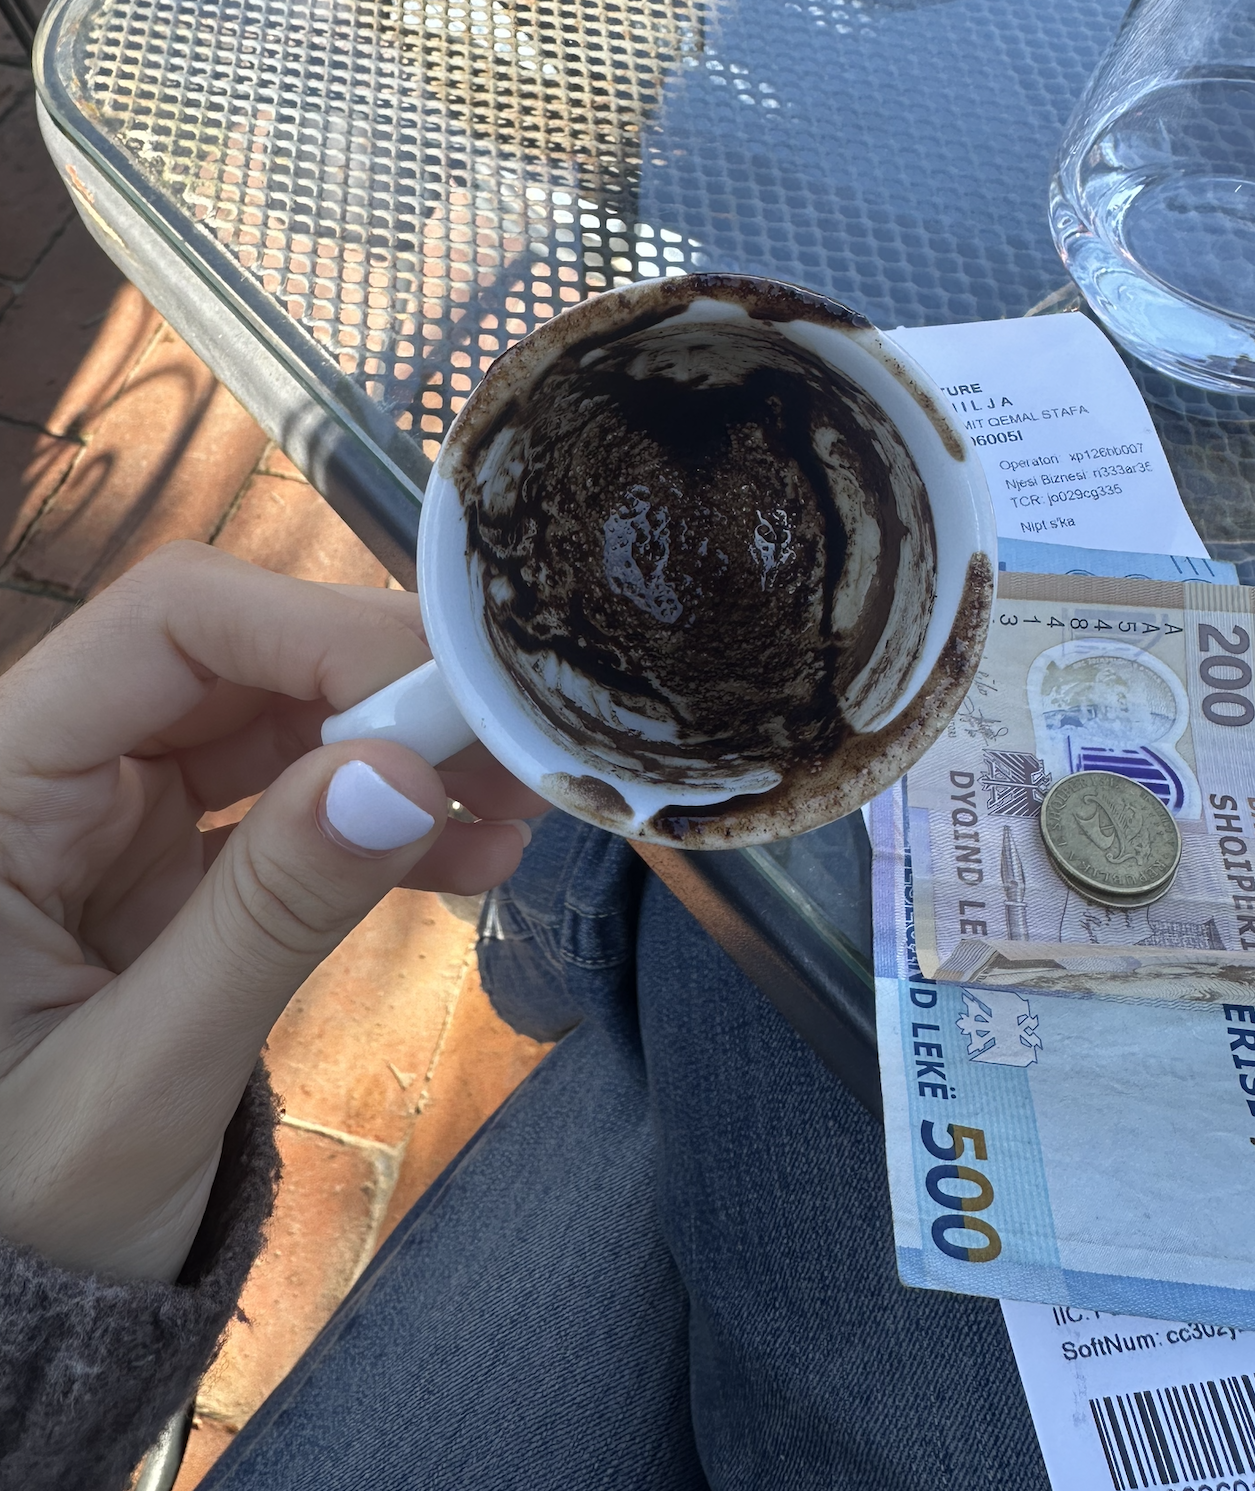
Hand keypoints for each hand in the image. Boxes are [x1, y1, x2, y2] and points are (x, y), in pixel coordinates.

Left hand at [0, 542, 541, 1282]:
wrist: (0, 1315)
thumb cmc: (22, 1212)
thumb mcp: (143, 1077)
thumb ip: (269, 916)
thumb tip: (405, 775)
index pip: (168, 627)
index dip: (317, 632)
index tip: (452, 697)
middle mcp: (52, 772)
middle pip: (242, 657)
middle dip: (386, 690)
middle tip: (516, 743)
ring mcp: (115, 817)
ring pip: (283, 723)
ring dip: (404, 755)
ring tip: (516, 807)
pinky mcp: (170, 867)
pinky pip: (292, 810)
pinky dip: (382, 826)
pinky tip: (471, 857)